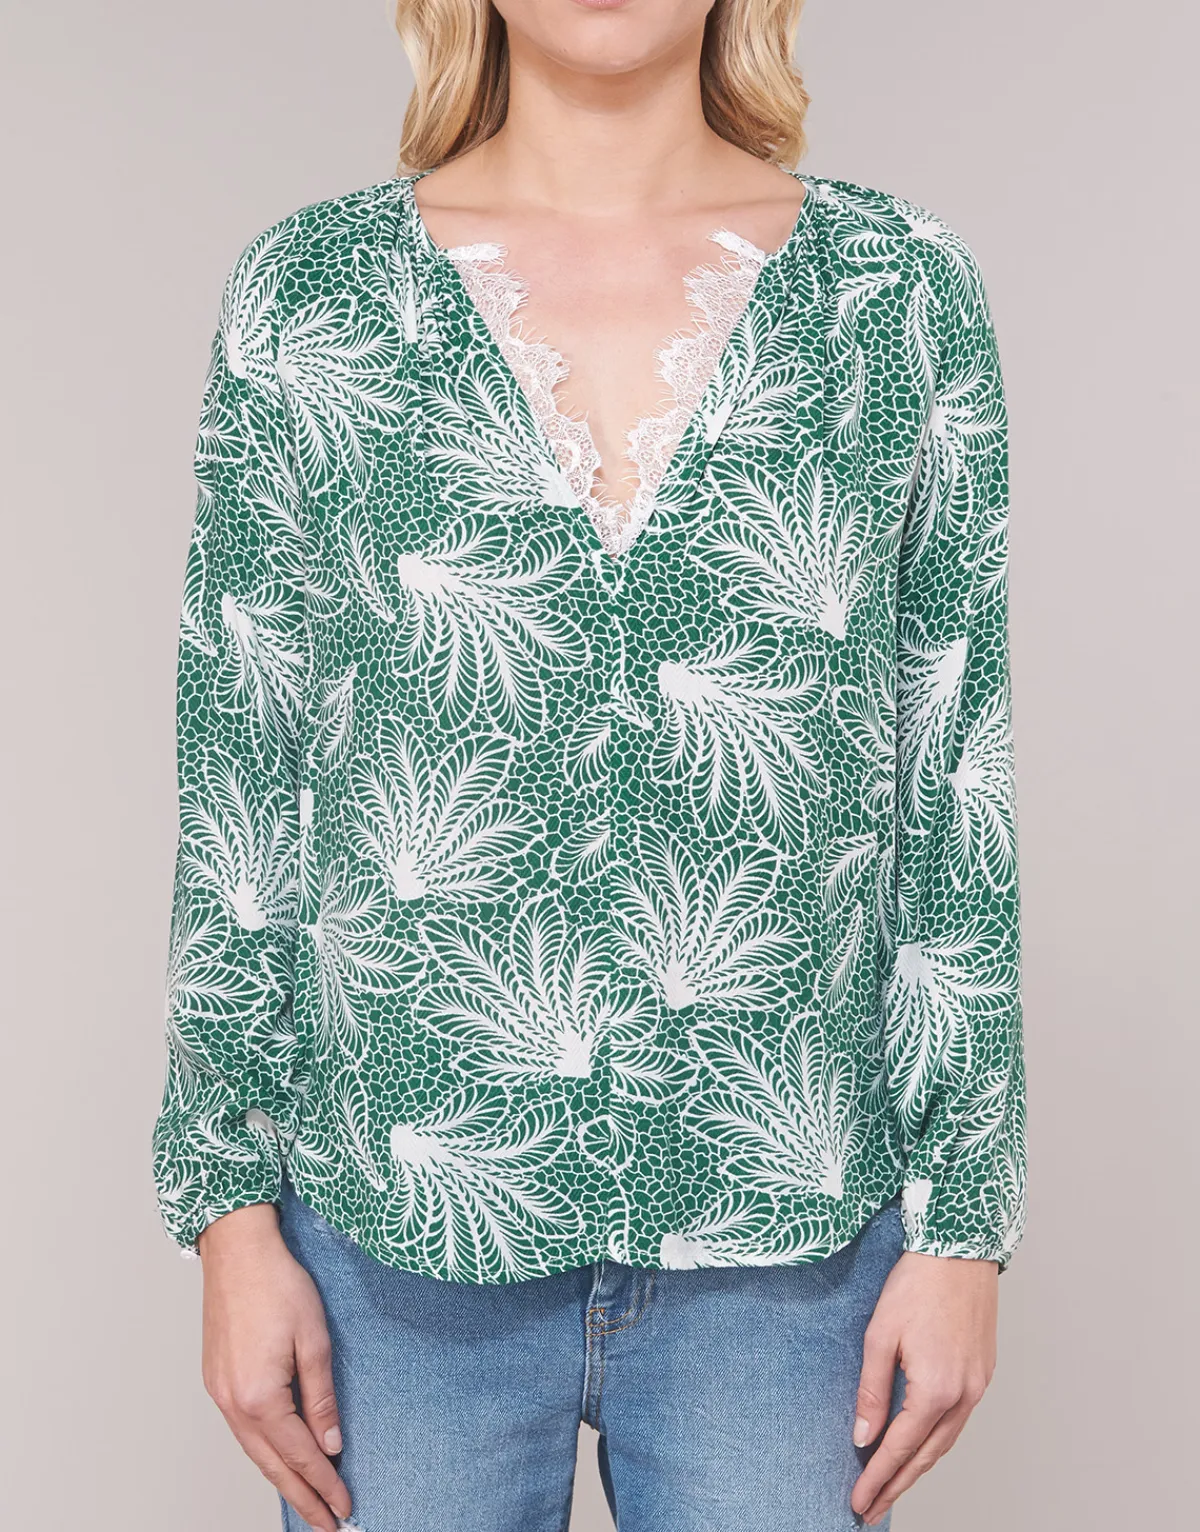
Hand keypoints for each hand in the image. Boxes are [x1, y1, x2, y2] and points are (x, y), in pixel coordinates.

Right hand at [198, 1202, 351, 1531]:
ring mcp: (220, 1395)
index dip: (325, 1484)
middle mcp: (233, 1404)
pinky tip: (278, 1459)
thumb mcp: (315, 1339)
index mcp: (260, 1397)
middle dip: (302, 1498)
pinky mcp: (216, 1381)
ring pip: (254, 1452)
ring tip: (307, 1501)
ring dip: (282, 1479)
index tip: (345, 1508)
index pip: (300, 1455)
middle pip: (272, 1465)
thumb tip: (330, 1445)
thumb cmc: (278, 1285)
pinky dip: (263, 1453)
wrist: (237, 1251)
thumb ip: (322, 1397)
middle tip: (327, 1524)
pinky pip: (242, 1432)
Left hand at [850, 1249, 997, 1525]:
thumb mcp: (880, 1334)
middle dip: (897, 1485)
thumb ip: (872, 1390)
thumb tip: (862, 1436)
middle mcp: (964, 1395)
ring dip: (918, 1468)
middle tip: (871, 1508)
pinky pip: (958, 1421)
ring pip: (945, 1442)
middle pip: (926, 1456)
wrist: (960, 1248)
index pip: (900, 1449)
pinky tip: (921, 1446)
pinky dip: (936, 1441)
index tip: (858, 1502)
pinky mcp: (983, 1372)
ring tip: (892, 1485)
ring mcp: (978, 1386)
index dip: (877, 1478)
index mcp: (936, 1389)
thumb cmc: (917, 1284)